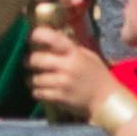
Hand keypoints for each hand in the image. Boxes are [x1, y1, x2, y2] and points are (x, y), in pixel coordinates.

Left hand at [22, 0, 108, 123]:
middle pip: (37, 59)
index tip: (32, 37)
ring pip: (35, 78)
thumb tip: (52, 39)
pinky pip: (39, 93)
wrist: (107, 100)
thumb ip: (71, 48)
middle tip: (29, 63)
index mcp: (75, 53)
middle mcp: (68, 66)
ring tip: (34, 79)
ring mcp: (63, 83)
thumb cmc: (98, 76)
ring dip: (32, 79)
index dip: (38, 35)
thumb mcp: (89, 56)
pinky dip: (36, 92)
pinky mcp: (61, 98)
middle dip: (29, 61)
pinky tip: (39, 90)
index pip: (53, 38)